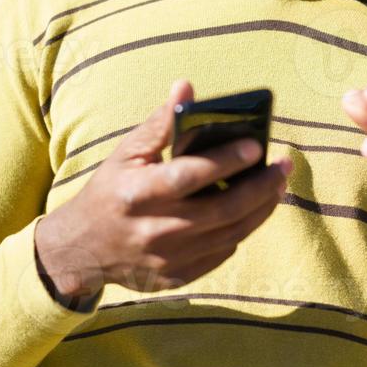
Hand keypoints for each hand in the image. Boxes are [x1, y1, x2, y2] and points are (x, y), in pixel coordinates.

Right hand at [35, 80, 290, 299]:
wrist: (82, 250)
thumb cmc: (110, 191)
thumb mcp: (126, 153)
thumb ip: (160, 123)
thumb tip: (186, 88)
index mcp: (137, 194)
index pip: (189, 177)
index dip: (225, 162)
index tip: (256, 146)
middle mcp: (153, 231)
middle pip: (222, 210)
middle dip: (261, 187)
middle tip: (284, 166)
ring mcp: (166, 260)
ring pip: (230, 234)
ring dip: (261, 208)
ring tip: (278, 185)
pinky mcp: (177, 278)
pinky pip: (222, 253)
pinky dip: (242, 229)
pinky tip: (254, 210)